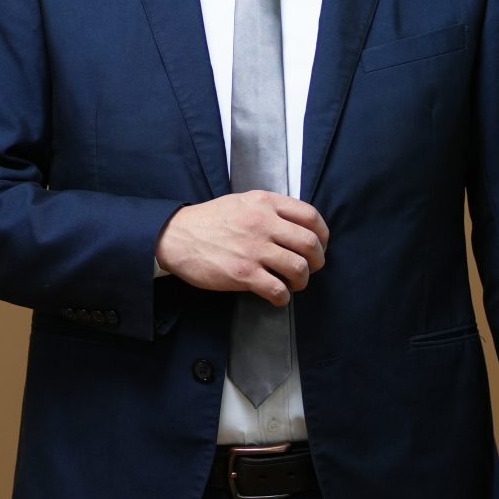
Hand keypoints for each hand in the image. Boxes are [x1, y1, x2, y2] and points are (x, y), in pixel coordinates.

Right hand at [153, 191, 328, 306]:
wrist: (176, 236)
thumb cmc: (209, 220)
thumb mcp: (242, 201)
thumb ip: (270, 210)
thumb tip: (296, 227)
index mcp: (265, 203)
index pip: (310, 216)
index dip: (322, 234)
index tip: (319, 246)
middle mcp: (263, 223)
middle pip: (310, 244)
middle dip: (317, 261)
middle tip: (309, 269)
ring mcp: (254, 249)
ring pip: (299, 268)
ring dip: (302, 281)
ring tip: (293, 284)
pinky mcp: (243, 273)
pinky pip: (277, 289)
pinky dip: (283, 297)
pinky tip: (277, 296)